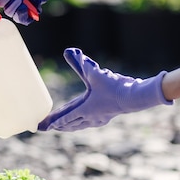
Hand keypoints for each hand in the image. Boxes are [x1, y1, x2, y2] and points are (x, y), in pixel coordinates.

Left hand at [38, 48, 172, 131]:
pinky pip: (89, 123)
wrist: (135, 96)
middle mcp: (90, 117)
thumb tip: (69, 51)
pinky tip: (83, 123)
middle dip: (57, 126)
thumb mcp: (95, 74)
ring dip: (69, 127)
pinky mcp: (106, 117)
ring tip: (60, 128)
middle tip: (46, 128)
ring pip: (79, 125)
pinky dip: (81, 124)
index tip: (45, 127)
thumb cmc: (114, 86)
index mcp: (85, 109)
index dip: (54, 121)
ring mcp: (99, 119)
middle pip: (70, 124)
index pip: (66, 117)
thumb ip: (81, 63)